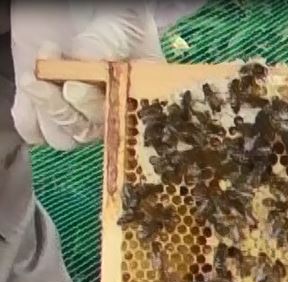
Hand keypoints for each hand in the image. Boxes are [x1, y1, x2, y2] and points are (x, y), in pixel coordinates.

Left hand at [10, 3, 163, 150]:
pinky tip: (29, 82)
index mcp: (136, 96)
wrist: (82, 8)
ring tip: (33, 76)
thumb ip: (109, 44)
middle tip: (44, 77)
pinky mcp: (46, 107)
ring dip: (44, 109)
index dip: (96, 110)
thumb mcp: (119, 24)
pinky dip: (27, 114)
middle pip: (87, 133)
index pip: (120, 122)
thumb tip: (89, 60)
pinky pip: (34, 131)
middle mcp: (109, 112)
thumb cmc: (112, 17)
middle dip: (64, 109)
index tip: (74, 86)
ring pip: (61, 139)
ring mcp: (77, 112)